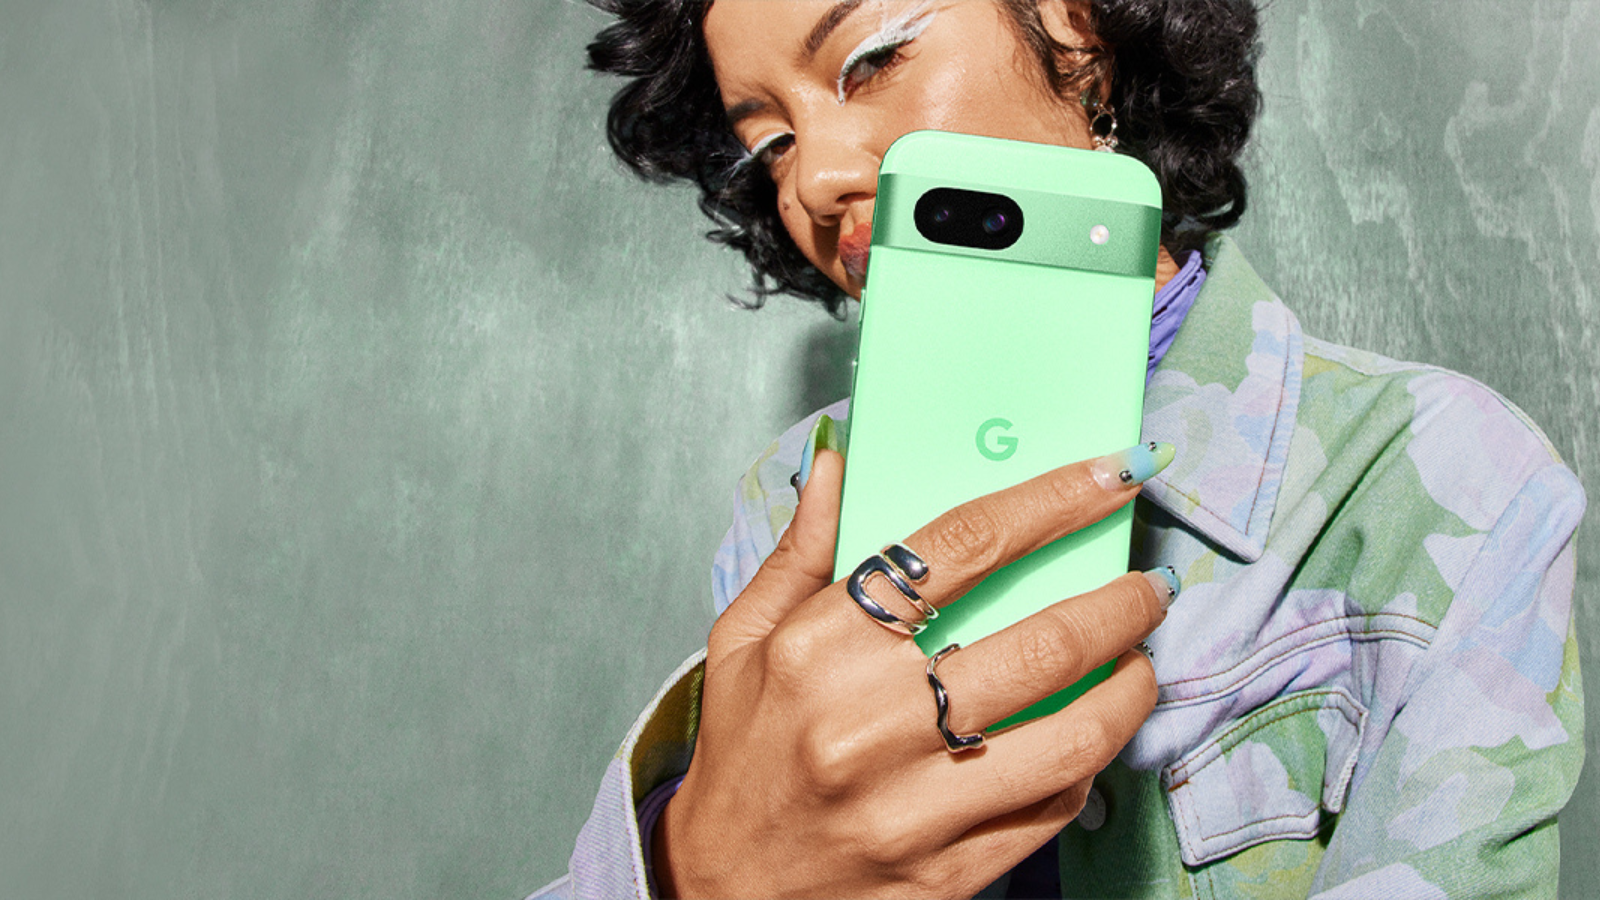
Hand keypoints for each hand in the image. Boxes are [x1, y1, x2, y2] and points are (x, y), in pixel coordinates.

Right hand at [654, 446, 1173, 898]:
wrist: (723, 890)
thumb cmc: (740, 756)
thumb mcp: (742, 641)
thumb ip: (798, 552)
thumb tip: (837, 467)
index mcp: (820, 650)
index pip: (960, 548)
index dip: (1051, 500)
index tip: (1108, 475)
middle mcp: (869, 725)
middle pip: (1039, 644)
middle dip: (1119, 603)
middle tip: (1149, 585)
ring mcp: (913, 807)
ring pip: (1070, 738)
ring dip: (1130, 689)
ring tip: (1141, 660)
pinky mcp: (947, 872)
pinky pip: (1051, 810)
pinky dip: (1089, 763)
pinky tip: (1091, 734)